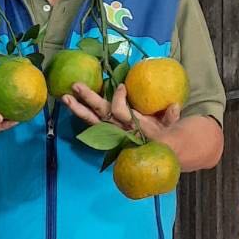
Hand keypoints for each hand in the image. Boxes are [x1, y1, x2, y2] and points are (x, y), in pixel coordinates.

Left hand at [62, 81, 181, 141]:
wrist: (160, 151)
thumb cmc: (166, 135)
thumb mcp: (171, 128)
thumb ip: (171, 117)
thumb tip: (174, 106)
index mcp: (134, 127)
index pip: (120, 113)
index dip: (118, 100)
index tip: (121, 86)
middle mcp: (120, 129)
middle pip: (100, 114)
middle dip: (88, 100)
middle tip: (75, 87)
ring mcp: (112, 131)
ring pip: (92, 120)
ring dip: (78, 108)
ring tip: (65, 96)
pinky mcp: (108, 131)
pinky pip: (92, 122)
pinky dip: (82, 113)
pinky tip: (71, 102)